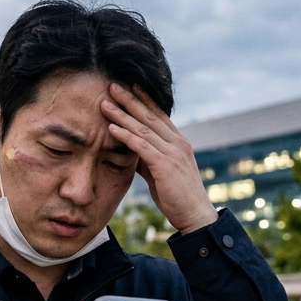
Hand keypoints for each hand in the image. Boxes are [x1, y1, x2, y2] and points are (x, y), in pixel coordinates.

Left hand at [101, 84, 217, 233]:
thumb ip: (148, 159)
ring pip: (143, 128)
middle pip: (150, 115)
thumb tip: (131, 150)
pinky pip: (141, 146)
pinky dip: (125, 135)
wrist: (195, 215)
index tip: (130, 86)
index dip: (144, 99)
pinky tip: (111, 128)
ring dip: (122, 114)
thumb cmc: (177, 197)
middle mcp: (177, 142)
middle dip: (130, 99)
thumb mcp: (161, 173)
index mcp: (178, 142)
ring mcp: (172, 152)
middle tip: (112, 85)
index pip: (159, 115)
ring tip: (105, 103)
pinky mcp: (164, 165)